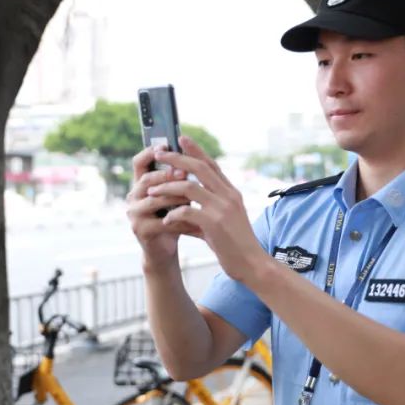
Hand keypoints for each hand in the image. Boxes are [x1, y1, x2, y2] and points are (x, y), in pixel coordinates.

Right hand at [125, 146, 202, 265]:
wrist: (164, 249)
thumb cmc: (172, 218)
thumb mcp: (174, 196)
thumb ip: (177, 179)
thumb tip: (191, 158)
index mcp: (140, 185)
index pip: (139, 162)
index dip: (150, 152)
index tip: (166, 145)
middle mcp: (133, 197)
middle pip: (147, 180)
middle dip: (166, 175)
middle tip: (184, 173)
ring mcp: (134, 214)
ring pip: (155, 200)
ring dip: (176, 197)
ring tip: (193, 197)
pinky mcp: (141, 230)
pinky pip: (162, 222)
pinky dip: (180, 220)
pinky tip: (195, 220)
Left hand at [147, 136, 266, 283]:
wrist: (253, 265)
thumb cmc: (236, 246)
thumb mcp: (223, 222)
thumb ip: (204, 212)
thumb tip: (181, 210)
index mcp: (231, 192)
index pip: (212, 164)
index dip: (196, 150)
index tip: (181, 139)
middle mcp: (228, 195)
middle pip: (199, 167)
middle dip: (177, 158)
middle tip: (159, 153)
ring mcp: (222, 208)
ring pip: (189, 186)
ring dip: (167, 187)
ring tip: (151, 192)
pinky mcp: (214, 223)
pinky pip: (187, 210)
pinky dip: (173, 214)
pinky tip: (166, 220)